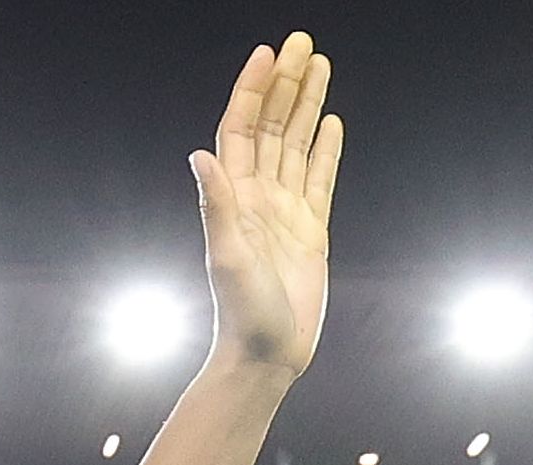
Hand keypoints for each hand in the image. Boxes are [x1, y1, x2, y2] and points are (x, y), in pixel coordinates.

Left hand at [192, 32, 340, 375]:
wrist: (265, 355)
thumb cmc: (241, 314)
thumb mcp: (226, 257)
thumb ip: (215, 205)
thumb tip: (200, 154)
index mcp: (235, 198)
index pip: (243, 130)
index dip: (254, 90)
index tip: (269, 53)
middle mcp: (258, 198)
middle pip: (274, 127)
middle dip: (287, 84)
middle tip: (303, 41)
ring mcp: (285, 212)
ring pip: (297, 145)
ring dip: (308, 105)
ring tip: (320, 66)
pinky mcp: (310, 231)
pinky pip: (319, 178)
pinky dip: (325, 149)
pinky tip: (332, 123)